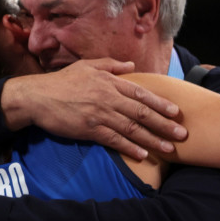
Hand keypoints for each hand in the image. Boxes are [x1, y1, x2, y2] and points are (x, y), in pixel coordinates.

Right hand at [2, 58, 186, 159]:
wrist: (37, 97)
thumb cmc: (60, 81)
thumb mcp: (85, 66)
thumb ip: (110, 65)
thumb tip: (131, 66)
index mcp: (108, 82)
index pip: (140, 94)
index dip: (160, 104)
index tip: (176, 112)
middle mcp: (107, 98)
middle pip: (141, 113)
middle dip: (164, 124)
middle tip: (182, 134)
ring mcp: (99, 115)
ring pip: (132, 129)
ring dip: (153, 139)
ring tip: (169, 148)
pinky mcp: (89, 130)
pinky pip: (114, 140)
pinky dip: (130, 148)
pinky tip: (142, 155)